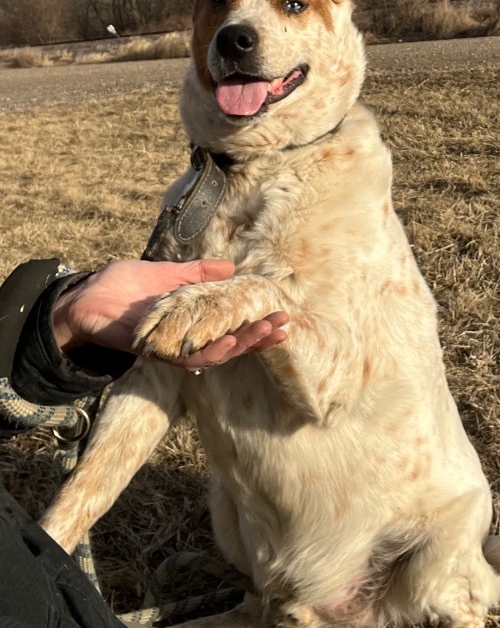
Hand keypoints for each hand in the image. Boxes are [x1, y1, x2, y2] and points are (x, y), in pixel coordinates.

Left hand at [53, 259, 288, 369]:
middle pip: (231, 345)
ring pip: (216, 355)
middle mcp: (186, 340)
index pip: (232, 328)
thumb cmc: (123, 288)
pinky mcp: (157, 352)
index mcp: (192, 322)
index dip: (257, 326)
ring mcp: (173, 349)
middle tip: (284, 325)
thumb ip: (196, 275)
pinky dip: (211, 353)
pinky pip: (188, 359)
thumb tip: (230, 268)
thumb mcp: (166, 275)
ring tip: (265, 333)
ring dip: (243, 345)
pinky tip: (230, 341)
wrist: (87, 298)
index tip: (282, 316)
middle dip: (259, 337)